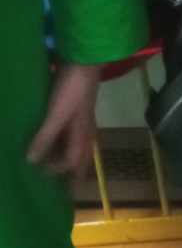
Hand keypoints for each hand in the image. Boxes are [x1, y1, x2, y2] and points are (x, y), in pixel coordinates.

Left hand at [27, 63, 101, 177]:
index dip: (57, 172)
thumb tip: (31, 162)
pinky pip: (64, 133)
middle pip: (78, 156)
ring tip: (45, 165)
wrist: (84, 61)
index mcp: (82, 135)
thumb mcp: (57, 115)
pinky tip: (44, 138)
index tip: (40, 181)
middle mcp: (83, 130)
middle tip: (57, 186)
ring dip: (60, 156)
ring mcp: (77, 120)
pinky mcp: (70, 110)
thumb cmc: (73, 90)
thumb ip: (45, 138)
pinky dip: (56, 141)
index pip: (73, 162)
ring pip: (71, 145)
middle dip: (70, 173)